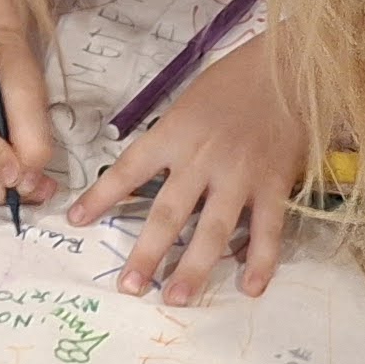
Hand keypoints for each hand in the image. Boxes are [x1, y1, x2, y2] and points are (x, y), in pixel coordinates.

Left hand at [78, 38, 308, 304]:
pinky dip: (261, 260)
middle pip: (169, 213)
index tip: (77, 221)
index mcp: (174, 134)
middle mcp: (202, 159)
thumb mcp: (187, 103)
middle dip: (147, 253)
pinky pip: (267, 229)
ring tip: (177, 298)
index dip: (101, 197)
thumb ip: (168, 141)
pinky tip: (251, 287)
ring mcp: (240, 175)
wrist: (287, 66)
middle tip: (131, 287)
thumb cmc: (232, 81)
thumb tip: (143, 179)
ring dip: (195, 268)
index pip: (128, 170)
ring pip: (214, 230)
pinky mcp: (274, 184)